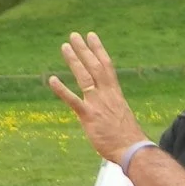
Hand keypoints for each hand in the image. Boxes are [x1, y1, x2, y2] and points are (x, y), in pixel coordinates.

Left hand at [49, 33, 144, 161]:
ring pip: (85, 78)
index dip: (98, 50)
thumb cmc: (128, 137)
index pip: (107, 66)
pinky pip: (73, 101)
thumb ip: (111, 108)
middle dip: (85, 50)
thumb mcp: (121, 116)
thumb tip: (107, 108)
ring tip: (65, 47)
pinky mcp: (89, 116)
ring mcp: (97, 104)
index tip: (92, 36)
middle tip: (74, 35)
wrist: (133, 150)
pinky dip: (62, 90)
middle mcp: (106, 95)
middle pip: (95, 67)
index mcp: (115, 94)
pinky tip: (52, 79)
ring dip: (74, 61)